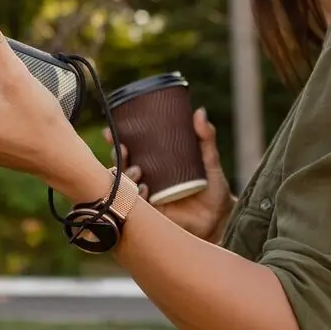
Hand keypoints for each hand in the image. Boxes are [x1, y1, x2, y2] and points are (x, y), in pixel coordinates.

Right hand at [105, 106, 233, 240]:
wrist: (220, 218)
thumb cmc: (213, 188)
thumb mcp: (209, 159)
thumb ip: (205, 137)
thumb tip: (200, 112)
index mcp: (155, 164)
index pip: (130, 151)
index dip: (116, 141)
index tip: (110, 133)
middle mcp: (147, 179)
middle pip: (122, 166)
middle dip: (117, 157)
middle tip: (124, 150)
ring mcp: (148, 198)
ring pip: (125, 185)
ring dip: (127, 176)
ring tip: (138, 171)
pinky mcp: (152, 214)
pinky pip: (136, 205)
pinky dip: (137, 196)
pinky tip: (144, 190)